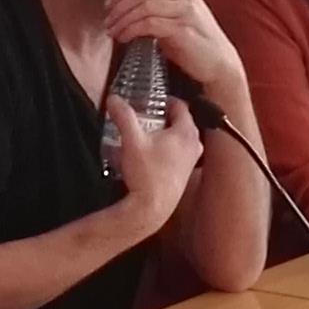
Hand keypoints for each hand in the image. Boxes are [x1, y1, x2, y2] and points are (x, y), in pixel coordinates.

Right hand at [102, 87, 201, 229]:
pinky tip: (151, 156)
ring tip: (148, 135)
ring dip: (167, 135)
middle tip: (148, 116)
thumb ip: (123, 116)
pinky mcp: (185, 174)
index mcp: (186, 132)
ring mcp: (192, 161)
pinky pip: (179, 154)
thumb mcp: (131, 141)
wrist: (152, 209)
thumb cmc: (146, 174)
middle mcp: (194, 145)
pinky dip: (168, 150)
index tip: (154, 100)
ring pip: (181, 139)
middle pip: (182, 122)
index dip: (166, 100)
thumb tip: (114, 99)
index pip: (181, 106)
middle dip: (165, 118)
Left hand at [103, 0, 245, 112]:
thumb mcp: (175, 18)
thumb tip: (123, 10)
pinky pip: (149, 23)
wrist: (220, 63)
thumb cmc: (194, 43)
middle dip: (118, 7)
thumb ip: (156, 8)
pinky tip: (124, 38)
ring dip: (122, 19)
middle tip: (108, 22)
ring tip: (113, 32)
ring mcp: (185, 10)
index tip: (108, 7)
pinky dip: (131, 29)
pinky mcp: (183, 29)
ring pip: (143, 5)